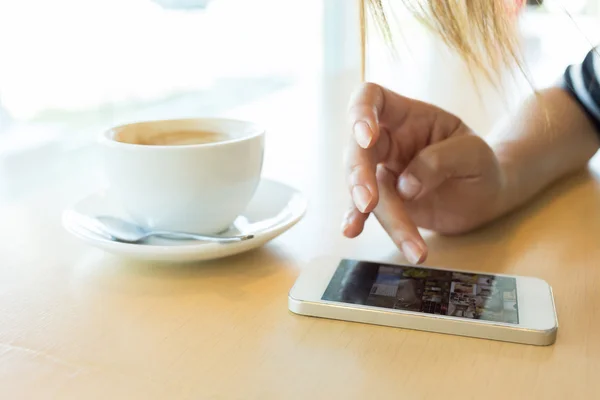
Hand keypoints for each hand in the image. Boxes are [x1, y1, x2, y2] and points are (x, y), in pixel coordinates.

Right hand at [343, 83, 505, 263]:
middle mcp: (388, 141)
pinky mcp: (385, 199)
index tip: (366, 138)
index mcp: (408, 116)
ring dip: (376, 214)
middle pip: (358, 149)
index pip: (372, 98)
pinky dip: (359, 220)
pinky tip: (351, 231)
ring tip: (410, 246)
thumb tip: (404, 186)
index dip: (361, 112)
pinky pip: (367, 209)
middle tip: (368, 201)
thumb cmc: (481, 165)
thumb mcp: (474, 154)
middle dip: (359, 175)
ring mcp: (383, 171)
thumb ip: (441, 161)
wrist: (486, 197)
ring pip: (365, 188)